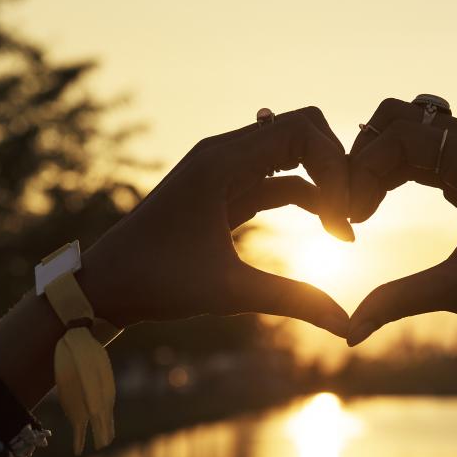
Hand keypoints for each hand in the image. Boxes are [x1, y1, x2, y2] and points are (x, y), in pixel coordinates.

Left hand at [78, 107, 352, 337]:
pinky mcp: (225, 191)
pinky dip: (307, 197)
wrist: (104, 285)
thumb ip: (293, 300)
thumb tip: (348, 325)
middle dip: (337, 168)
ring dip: (324, 185)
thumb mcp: (228, 292)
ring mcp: (225, 170)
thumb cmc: (155, 282)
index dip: (336, 165)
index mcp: (222, 160)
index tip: (345, 217)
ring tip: (344, 231)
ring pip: (293, 156)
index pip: (302, 130)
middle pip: (303, 132)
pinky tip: (328, 230)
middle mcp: (224, 153)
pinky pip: (278, 180)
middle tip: (352, 217)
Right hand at [345, 97, 456, 347]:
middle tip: (350, 207)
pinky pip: (426, 150)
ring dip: (379, 162)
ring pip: (410, 130)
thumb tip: (348, 334)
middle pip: (400, 118)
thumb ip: (399, 302)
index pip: (402, 136)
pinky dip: (398, 170)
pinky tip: (380, 206)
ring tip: (361, 210)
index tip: (350, 218)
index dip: (364, 170)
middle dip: (365, 157)